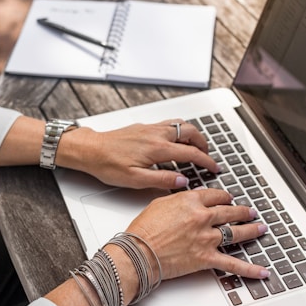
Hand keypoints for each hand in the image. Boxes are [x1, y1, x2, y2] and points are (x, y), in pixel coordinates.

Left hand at [57, 119, 219, 188]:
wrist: (90, 149)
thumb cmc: (108, 164)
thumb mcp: (135, 179)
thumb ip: (162, 180)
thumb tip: (182, 181)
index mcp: (157, 148)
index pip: (191, 153)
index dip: (206, 161)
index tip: (215, 167)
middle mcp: (156, 134)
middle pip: (190, 132)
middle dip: (204, 143)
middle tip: (207, 156)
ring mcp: (150, 128)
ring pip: (180, 124)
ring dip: (192, 134)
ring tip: (195, 147)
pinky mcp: (144, 127)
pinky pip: (169, 123)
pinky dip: (180, 130)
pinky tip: (175, 140)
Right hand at [125, 188, 268, 279]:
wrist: (139, 251)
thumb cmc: (145, 229)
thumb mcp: (160, 203)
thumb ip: (179, 199)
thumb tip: (189, 199)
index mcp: (191, 201)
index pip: (215, 195)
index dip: (224, 196)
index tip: (227, 198)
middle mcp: (202, 217)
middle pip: (230, 211)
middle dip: (242, 211)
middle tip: (249, 211)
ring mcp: (206, 238)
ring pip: (236, 232)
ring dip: (251, 230)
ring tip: (260, 228)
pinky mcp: (206, 258)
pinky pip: (233, 264)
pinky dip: (250, 269)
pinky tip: (261, 270)